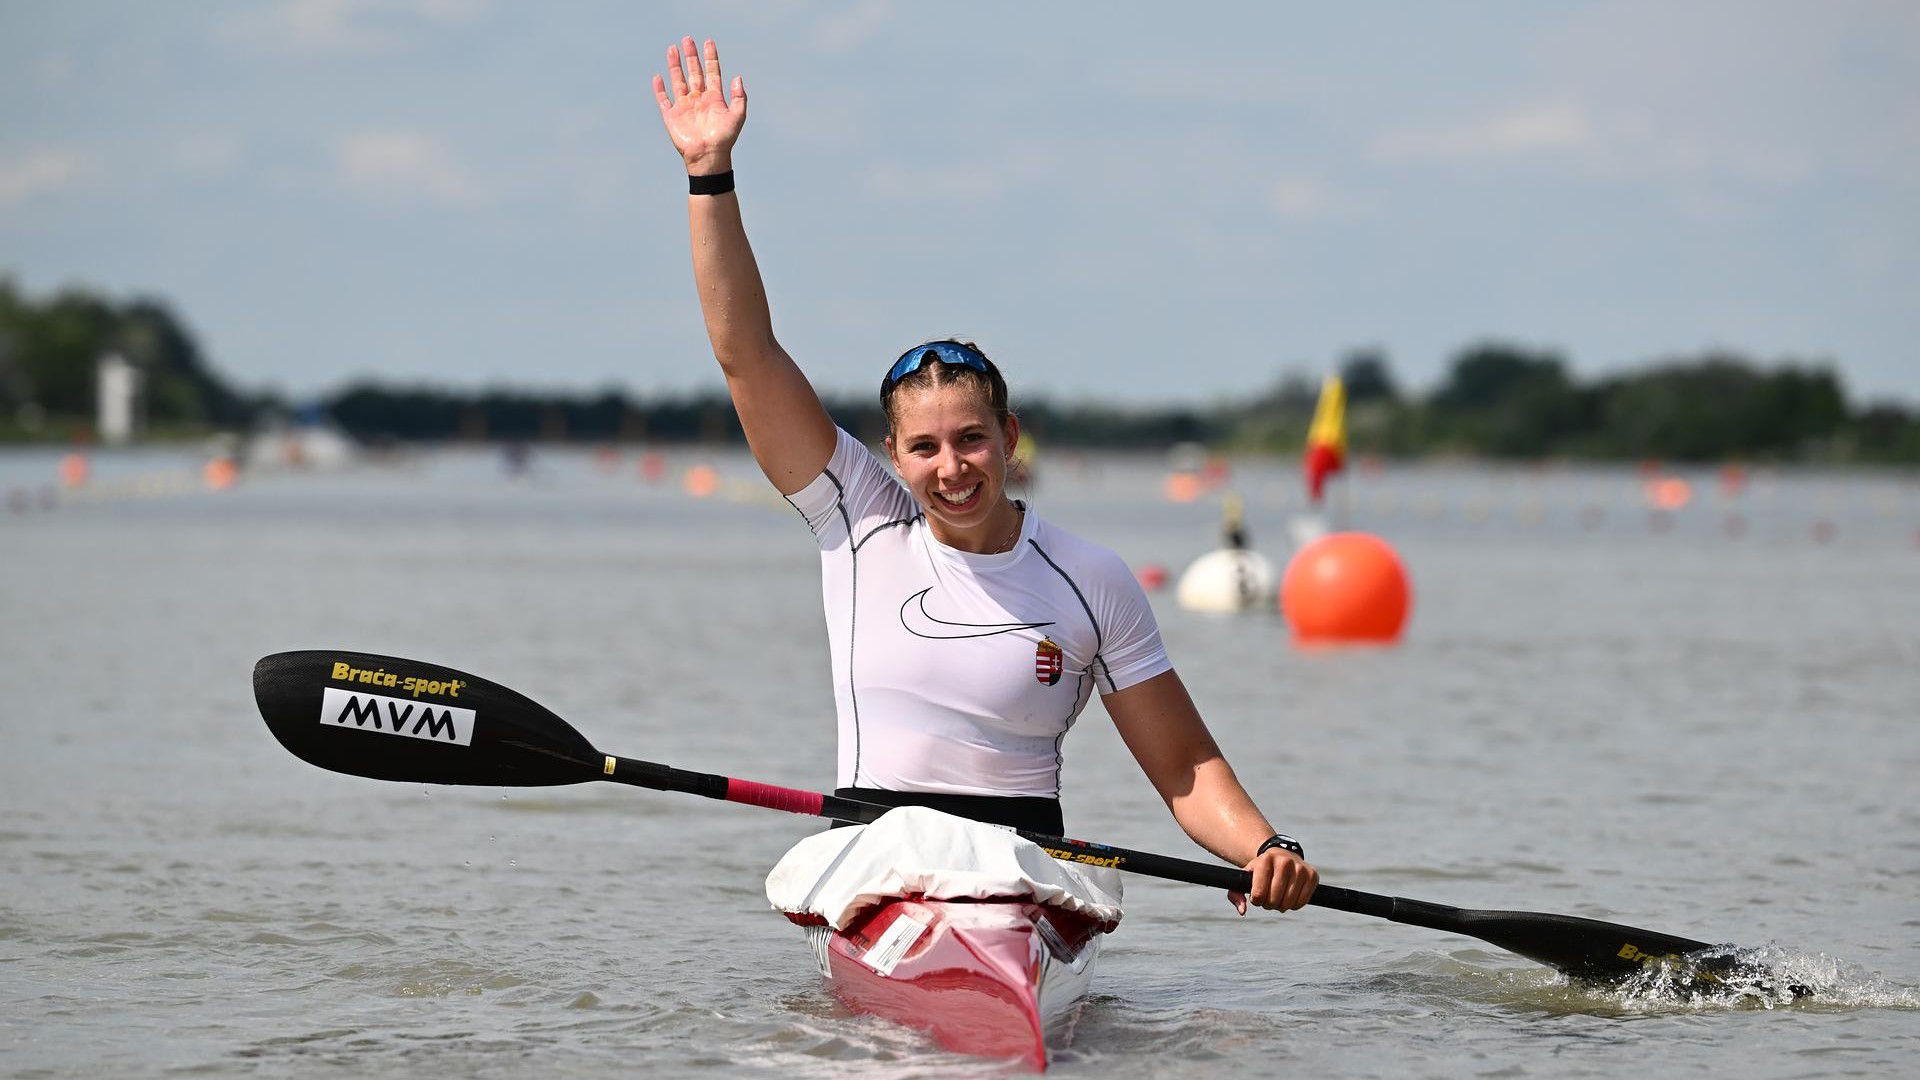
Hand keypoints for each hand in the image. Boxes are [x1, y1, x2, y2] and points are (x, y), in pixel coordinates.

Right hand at [653, 36, 745, 174]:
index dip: (710, 57)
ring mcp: (684, 106)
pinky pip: (664, 100)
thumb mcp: (738, 116)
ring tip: (672, 49)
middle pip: (694, 72)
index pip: (712, 72)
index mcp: (714, 98)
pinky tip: (658, 77)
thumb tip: (738, 77)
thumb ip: (740, 97)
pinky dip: (660, 89)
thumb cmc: (724, 139)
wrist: (708, 156)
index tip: (708, 42)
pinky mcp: (672, 116)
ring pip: (678, 80)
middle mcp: (698, 99)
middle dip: (691, 56)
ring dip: (675, 65)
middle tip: (687, 39)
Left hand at [1229, 850, 1317, 914]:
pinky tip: (1290, 897)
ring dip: (1281, 906)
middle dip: (1268, 904)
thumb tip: (1243, 911)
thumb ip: (1236, 894)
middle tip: (1268, 898)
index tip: (1256, 896)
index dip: (1256, 900)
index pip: (1258, 894)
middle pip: (1273, 900)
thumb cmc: (1260, 871)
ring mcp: (1300, 868)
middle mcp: (1284, 862)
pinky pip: (1303, 901)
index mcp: (1265, 860)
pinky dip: (1295, 905)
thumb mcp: (1244, 878)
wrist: (1281, 856)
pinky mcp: (1312, 875)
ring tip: (1278, 897)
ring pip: (1288, 902)